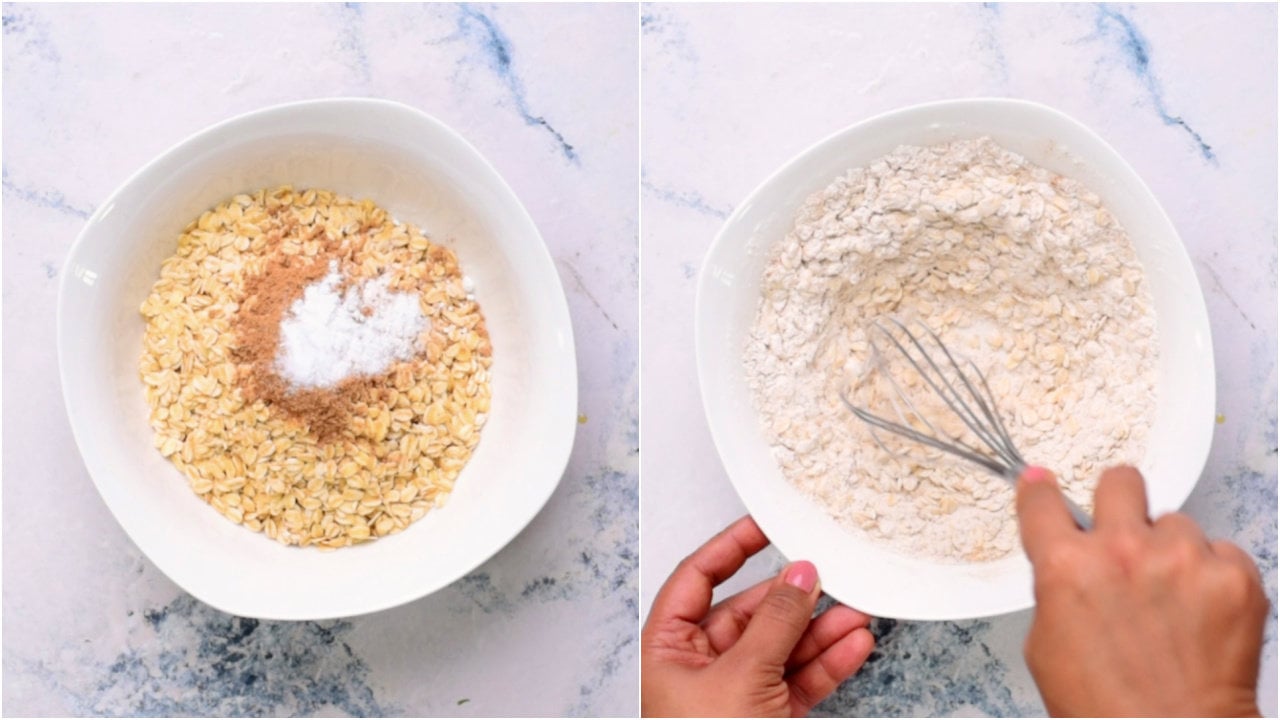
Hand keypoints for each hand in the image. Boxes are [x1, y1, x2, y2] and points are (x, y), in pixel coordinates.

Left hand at [641, 516, 874, 716]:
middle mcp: (698, 665)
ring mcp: (735, 692)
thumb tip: (798, 577)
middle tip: (830, 573)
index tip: (765, 523)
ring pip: (782, 645)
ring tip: (857, 608)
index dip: (731, 547)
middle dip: (793, 596)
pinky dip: (827, 663)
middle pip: (750, 612)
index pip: (698, 578)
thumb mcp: (740, 678)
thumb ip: (773, 624)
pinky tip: (854, 643)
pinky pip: (799, 679)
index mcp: (668, 646)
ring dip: (821, 629)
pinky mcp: (766, 716)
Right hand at [1016, 465, 1268, 716]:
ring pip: (1177, 523)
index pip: (1044, 502)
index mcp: (1067, 567)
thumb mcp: (1047, 645)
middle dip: (1120, 504)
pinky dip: (1214, 576)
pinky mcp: (1234, 577)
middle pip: (1121, 481)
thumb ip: (1057, 588)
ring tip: (1172, 598)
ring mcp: (1184, 560)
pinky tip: (1202, 613)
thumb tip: (1066, 565)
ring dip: (1171, 550)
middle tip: (1125, 535)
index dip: (1041, 492)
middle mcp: (1123, 552)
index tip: (1043, 484)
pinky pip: (1223, 552)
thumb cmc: (1106, 708)